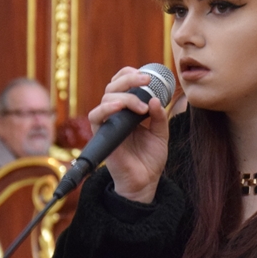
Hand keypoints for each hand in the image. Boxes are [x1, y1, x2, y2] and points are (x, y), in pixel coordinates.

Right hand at [88, 67, 169, 203]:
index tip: (146, 75)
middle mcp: (116, 115)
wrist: (144, 182)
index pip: (122, 84)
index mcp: (128, 111)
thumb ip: (159, 117)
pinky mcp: (102, 135)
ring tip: (142, 106)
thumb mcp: (161, 134)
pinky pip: (96, 116)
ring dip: (124, 95)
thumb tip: (155, 99)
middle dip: (129, 79)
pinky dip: (106, 107)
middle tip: (146, 80)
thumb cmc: (150, 159)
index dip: (129, 75)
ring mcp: (108, 124)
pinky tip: (119, 106)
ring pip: (106, 98)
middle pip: (113, 86)